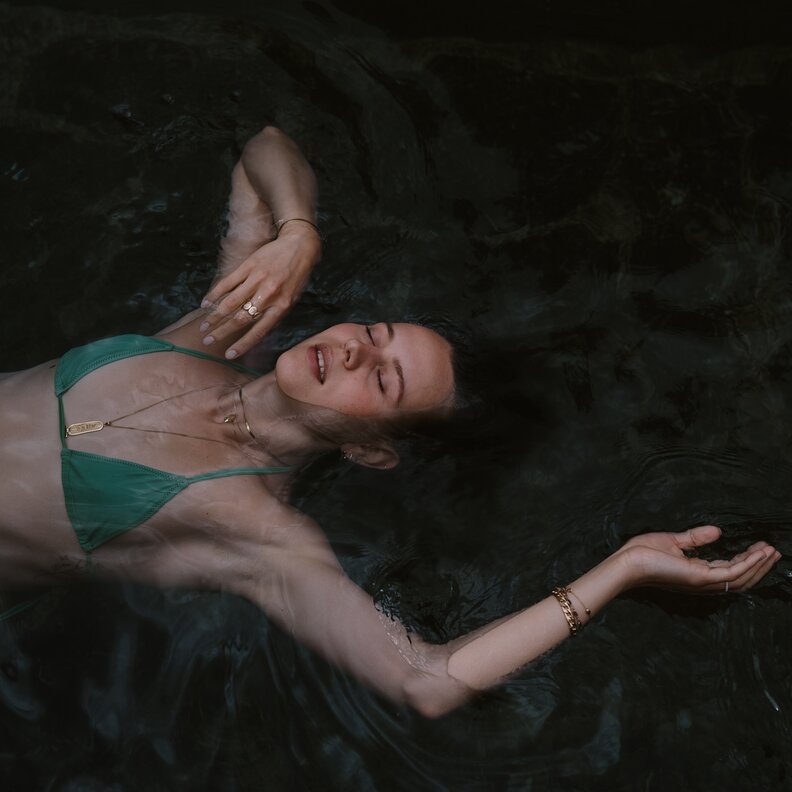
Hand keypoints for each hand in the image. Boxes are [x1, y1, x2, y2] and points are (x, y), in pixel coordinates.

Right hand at [200, 224, 320, 358]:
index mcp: (281, 308)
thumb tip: (257, 333)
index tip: (229, 354)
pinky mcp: (248, 266)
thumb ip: (275, 316)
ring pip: (230, 302)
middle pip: (240, 319)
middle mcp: (268, 295)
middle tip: (208, 340)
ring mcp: (257, 280)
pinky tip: (205, 302)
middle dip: (222, 332)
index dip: (242, 344)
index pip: (258, 332)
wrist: (300, 247)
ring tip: (204, 325)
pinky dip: (215, 294)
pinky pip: (228, 282)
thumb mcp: (292, 300)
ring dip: (214, 316)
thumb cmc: (297, 277)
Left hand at [617, 525, 779, 593]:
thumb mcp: (673, 541)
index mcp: (697, 573)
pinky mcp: (700, 578)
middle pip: (740, 577)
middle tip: (774, 551)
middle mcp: (703, 581)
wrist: (626, 562)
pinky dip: (748, 563)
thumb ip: (696, 538)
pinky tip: (758, 553)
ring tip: (772, 551)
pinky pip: (732, 572)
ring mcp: (702, 581)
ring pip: (740, 577)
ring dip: (758, 564)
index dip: (746, 559)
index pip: (728, 569)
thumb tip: (717, 531)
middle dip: (759, 564)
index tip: (760, 547)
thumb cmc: (642, 553)